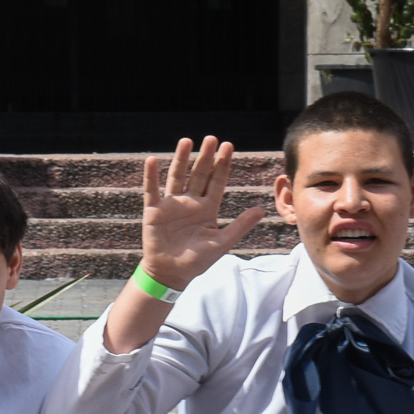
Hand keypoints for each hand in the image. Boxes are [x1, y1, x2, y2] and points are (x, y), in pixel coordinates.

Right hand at [138, 135, 268, 292]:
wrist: (171, 274)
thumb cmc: (197, 260)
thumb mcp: (222, 243)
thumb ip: (240, 225)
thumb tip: (262, 209)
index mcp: (207, 208)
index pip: (217, 181)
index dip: (222, 164)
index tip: (228, 146)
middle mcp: (190, 201)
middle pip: (199, 174)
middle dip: (205, 157)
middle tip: (211, 138)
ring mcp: (171, 204)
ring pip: (177, 176)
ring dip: (181, 159)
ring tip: (186, 141)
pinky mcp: (154, 211)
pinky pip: (152, 190)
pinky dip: (151, 176)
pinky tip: (152, 161)